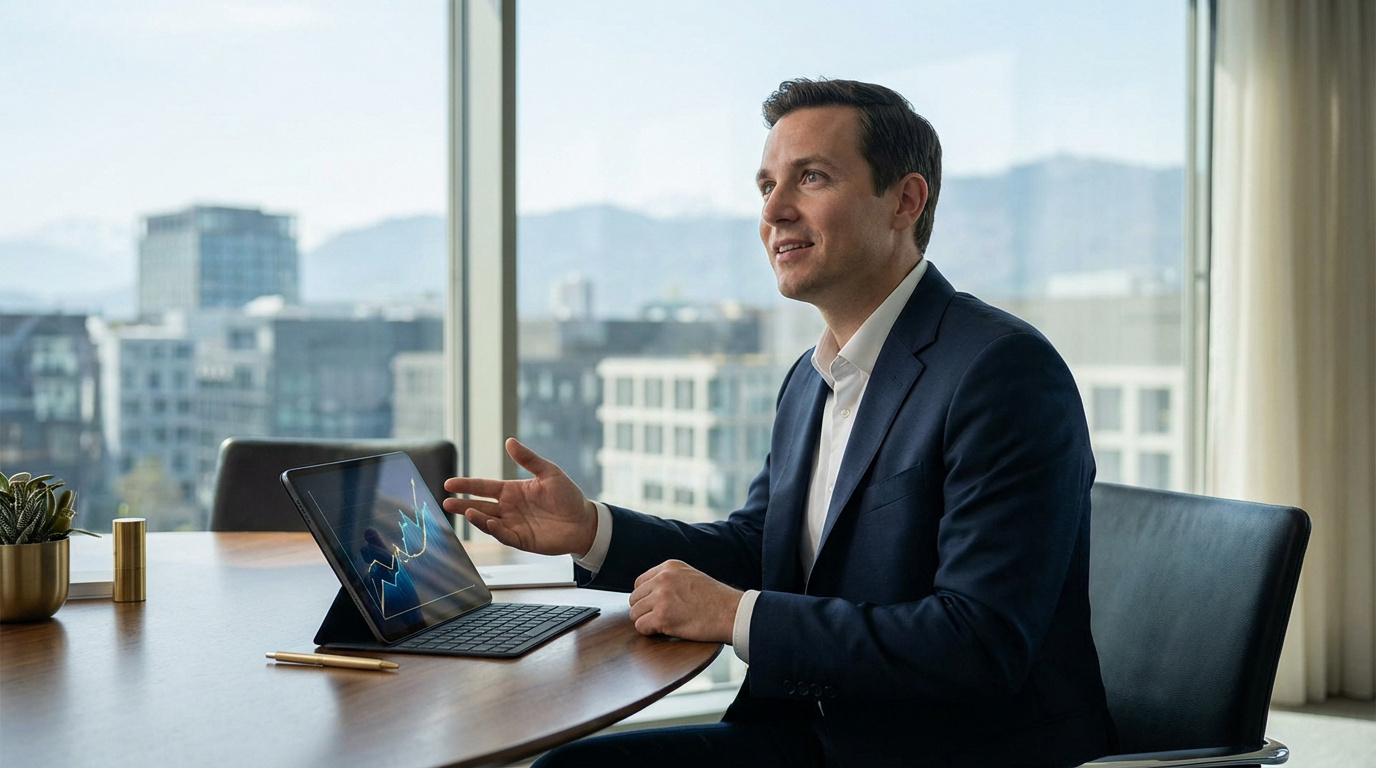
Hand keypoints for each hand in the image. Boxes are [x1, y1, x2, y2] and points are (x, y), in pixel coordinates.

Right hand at [442, 438, 595, 555]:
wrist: (584, 521)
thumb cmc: (567, 495)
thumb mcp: (549, 472)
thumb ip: (528, 459)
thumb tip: (510, 441)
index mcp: (512, 491)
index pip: (484, 487)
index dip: (467, 486)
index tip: (449, 484)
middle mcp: (509, 508)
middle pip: (480, 506)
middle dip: (462, 504)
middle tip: (445, 502)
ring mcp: (513, 525)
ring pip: (488, 521)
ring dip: (476, 517)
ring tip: (466, 511)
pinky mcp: (522, 540)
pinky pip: (505, 535)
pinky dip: (495, 530)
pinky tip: (488, 522)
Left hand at [629, 560, 742, 642]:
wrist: (731, 612)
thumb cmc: (715, 599)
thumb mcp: (689, 576)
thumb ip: (669, 579)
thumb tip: (648, 592)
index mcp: (669, 567)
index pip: (640, 583)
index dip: (646, 598)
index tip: (657, 606)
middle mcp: (662, 579)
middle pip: (634, 598)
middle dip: (644, 610)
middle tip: (661, 617)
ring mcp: (661, 597)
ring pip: (635, 613)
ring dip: (646, 621)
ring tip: (664, 624)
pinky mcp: (662, 617)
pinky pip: (640, 626)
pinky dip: (649, 631)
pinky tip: (663, 630)